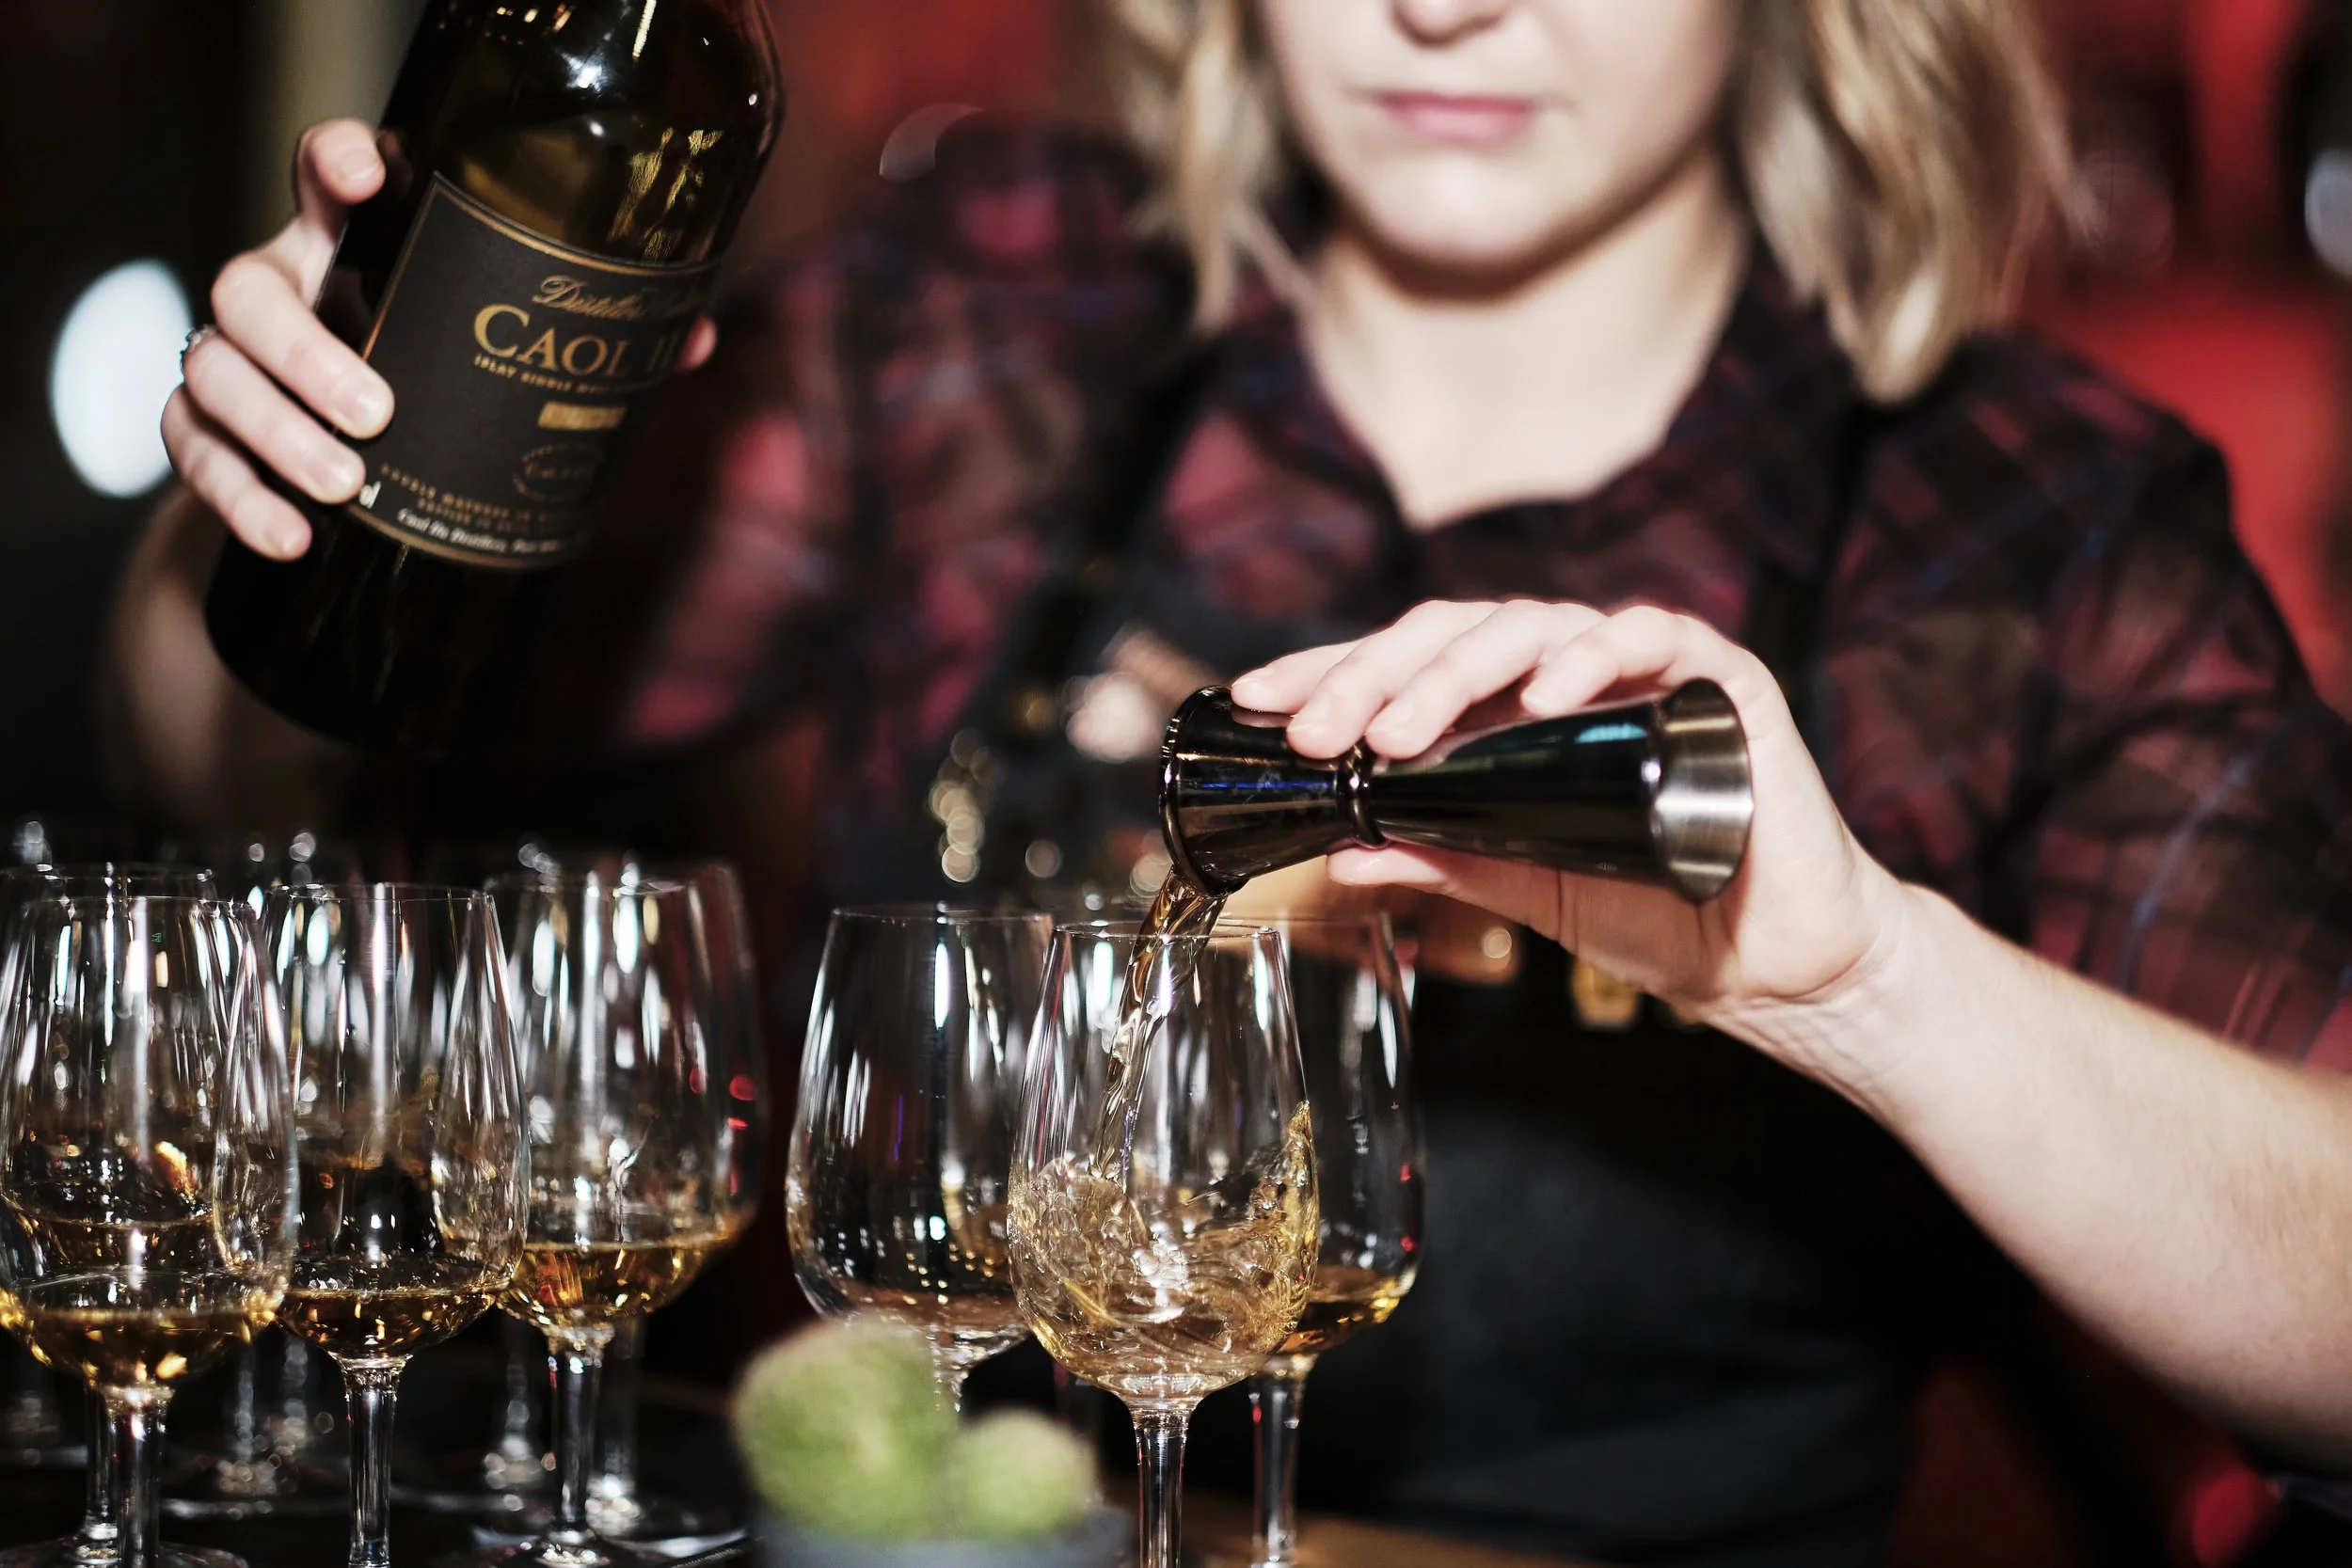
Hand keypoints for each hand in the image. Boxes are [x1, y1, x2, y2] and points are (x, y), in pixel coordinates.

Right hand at [163, 120, 716, 559]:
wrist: (331, 489)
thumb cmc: (431, 396)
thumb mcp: (500, 365)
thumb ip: (592, 349)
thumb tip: (697, 339)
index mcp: (349, 253)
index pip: (323, 178)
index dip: (334, 161)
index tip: (367, 174)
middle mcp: (278, 292)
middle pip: (247, 288)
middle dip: (305, 351)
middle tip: (377, 413)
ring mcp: (228, 363)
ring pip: (213, 371)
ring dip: (275, 431)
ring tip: (346, 485)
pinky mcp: (200, 434)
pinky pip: (193, 454)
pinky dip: (238, 498)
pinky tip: (291, 535)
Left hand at [1230, 600, 1917, 1081]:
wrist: (1777, 965)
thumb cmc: (1660, 912)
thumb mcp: (1527, 887)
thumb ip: (1444, 857)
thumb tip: (1338, 848)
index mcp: (1520, 713)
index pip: (1412, 667)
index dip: (1332, 672)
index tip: (1256, 702)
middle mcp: (1575, 677)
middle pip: (1458, 637)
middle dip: (1374, 676)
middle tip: (1316, 730)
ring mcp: (1647, 671)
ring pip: (1536, 626)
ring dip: (1458, 670)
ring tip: (1400, 728)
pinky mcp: (1723, 682)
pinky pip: (1653, 638)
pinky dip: (1594, 654)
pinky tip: (1543, 694)